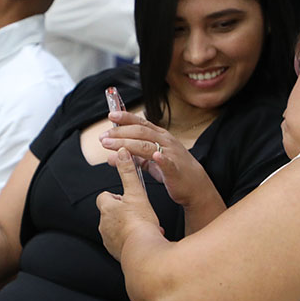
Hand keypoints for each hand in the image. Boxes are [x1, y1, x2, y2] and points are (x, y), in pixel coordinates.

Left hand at [96, 148, 162, 260]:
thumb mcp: (136, 192)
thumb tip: (122, 152)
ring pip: (115, 229)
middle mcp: (103, 224)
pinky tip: (141, 240)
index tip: (128, 199)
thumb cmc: (140, 222)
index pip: (104, 196)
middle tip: (138, 214)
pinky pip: (120, 244)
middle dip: (122, 213)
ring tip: (142, 228)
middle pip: (109, 213)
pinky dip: (129, 241)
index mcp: (106, 207)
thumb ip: (128, 172)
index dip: (116, 196)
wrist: (143, 251)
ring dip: (126, 228)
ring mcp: (108, 239)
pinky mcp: (114, 252)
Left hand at [100, 110, 215, 208]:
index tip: (111, 115)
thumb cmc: (172, 170)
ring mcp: (170, 153)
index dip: (126, 118)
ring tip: (111, 145)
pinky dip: (161, 159)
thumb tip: (110, 156)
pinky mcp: (175, 168)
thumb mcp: (148, 162)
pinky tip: (155, 156)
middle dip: (120, 133)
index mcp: (159, 136)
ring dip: (127, 144)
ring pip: (147, 145)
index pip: (140, 123)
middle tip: (104, 137)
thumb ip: (131, 157)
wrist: (194, 185)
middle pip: (140, 132)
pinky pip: (168, 162)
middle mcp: (164, 141)